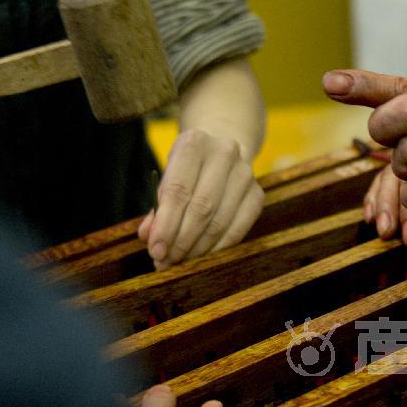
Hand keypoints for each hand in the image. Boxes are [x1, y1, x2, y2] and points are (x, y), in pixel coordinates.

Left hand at [139, 129, 264, 268]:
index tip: (156, 250)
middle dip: (181, 241)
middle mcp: (224, 154)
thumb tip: (149, 237)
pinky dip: (219, 248)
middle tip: (166, 262)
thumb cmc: (187, 168)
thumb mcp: (167, 177)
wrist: (221, 148)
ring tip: (181, 262)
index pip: (178, 191)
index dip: (166, 225)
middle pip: (201, 208)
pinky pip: (238, 229)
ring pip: (220, 222)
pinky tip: (203, 256)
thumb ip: (158, 207)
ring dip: (198, 248)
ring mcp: (245, 174)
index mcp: (194, 143)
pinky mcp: (257, 194)